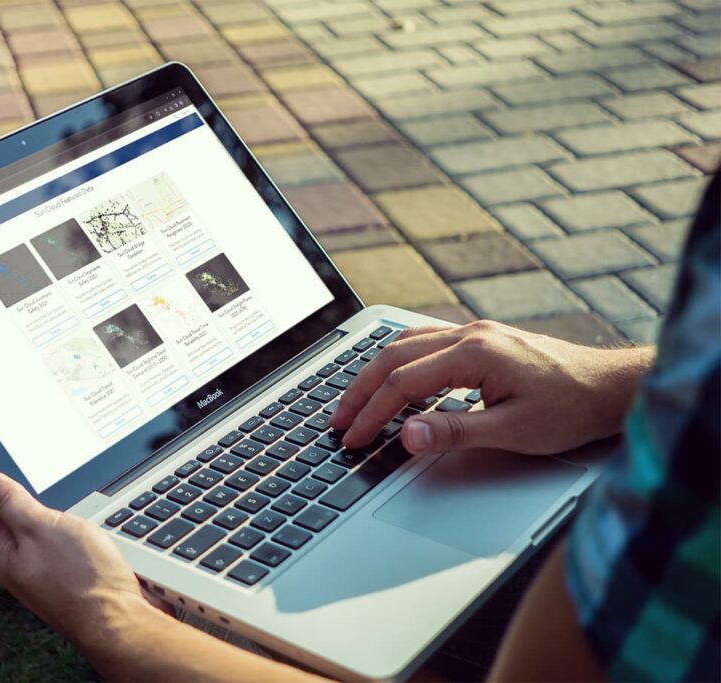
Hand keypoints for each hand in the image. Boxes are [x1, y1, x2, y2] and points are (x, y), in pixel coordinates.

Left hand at [0, 469, 164, 646]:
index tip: (40, 483)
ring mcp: (48, 581)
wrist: (120, 623)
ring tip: (89, 539)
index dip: (19, 489)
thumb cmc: (81, 576)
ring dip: (75, 528)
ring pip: (59, 537)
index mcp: (5, 555)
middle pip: (31, 521)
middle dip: (53, 510)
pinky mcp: (74, 587)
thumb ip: (8, 501)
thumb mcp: (40, 525)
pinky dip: (88, 546)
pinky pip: (76, 555)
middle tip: (71, 515)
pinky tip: (100, 552)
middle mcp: (22, 571)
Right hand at [330, 320, 652, 455]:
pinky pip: (425, 341)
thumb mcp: (512, 431)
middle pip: (394, 356)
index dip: (371, 413)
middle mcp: (470, 334)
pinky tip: (392, 377)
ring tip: (354, 401)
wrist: (611, 387)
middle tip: (337, 422)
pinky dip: (398, 361)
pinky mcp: (482, 338)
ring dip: (374, 373)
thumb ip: (454, 432)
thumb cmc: (570, 409)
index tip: (351, 439)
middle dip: (359, 391)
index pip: (402, 382)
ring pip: (406, 344)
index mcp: (474, 353)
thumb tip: (405, 435)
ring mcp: (475, 332)